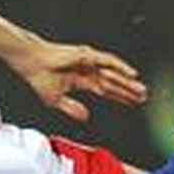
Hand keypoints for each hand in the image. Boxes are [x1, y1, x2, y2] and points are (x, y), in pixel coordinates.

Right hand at [5, 39, 147, 121]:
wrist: (30, 63)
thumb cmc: (39, 77)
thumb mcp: (56, 100)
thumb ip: (71, 108)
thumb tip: (85, 117)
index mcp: (82, 80)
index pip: (106, 90)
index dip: (119, 96)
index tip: (132, 103)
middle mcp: (89, 70)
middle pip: (113, 83)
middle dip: (128, 91)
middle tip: (143, 98)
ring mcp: (90, 62)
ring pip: (114, 73)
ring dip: (128, 82)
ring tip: (141, 90)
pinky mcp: (89, 55)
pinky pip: (109, 62)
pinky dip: (121, 67)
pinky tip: (132, 74)